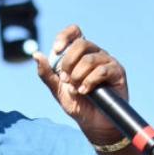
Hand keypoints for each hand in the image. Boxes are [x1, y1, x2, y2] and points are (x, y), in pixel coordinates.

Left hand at [33, 24, 129, 144]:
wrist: (93, 123)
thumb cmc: (77, 104)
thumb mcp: (57, 89)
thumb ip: (46, 73)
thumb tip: (36, 54)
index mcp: (79, 54)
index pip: (74, 32)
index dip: (64, 37)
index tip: (56, 51)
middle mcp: (94, 53)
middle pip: (81, 43)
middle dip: (68, 62)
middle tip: (65, 79)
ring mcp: (107, 61)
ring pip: (90, 59)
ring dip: (78, 76)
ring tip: (76, 90)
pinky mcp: (117, 72)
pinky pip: (102, 70)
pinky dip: (89, 82)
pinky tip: (85, 92)